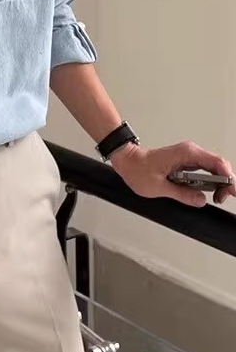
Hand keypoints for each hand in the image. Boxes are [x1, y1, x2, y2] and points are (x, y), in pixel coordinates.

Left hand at [111, 140, 235, 206]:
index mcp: (186, 153)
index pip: (217, 163)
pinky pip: (203, 169)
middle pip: (218, 165)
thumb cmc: (137, 169)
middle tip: (223, 198)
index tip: (232, 191)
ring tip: (218, 197)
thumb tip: (200, 200)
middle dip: (225, 182)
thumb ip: (182, 194)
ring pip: (212, 167)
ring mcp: (188, 156)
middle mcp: (189, 151)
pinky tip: (209, 191)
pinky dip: (209, 180)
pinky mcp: (184, 161)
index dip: (228, 177)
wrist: (126, 160)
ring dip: (218, 182)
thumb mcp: (159, 187)